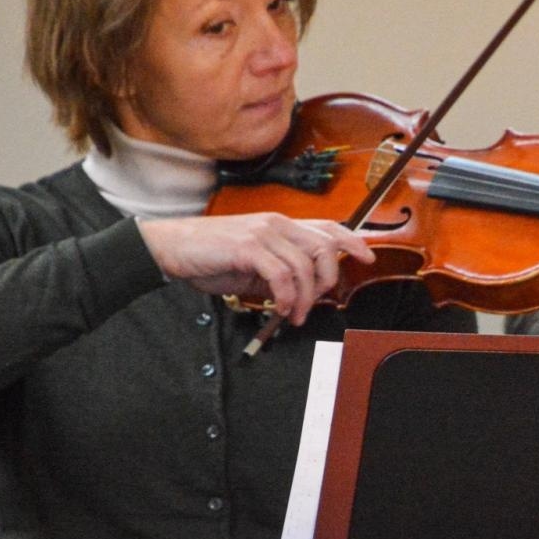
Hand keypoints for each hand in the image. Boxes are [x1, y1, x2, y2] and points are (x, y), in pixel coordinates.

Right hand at [138, 214, 374, 324]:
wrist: (172, 247)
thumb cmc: (209, 255)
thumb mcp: (251, 264)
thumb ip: (277, 273)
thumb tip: (298, 295)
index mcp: (279, 224)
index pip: (326, 226)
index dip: (351, 240)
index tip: (366, 257)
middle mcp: (276, 223)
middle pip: (323, 247)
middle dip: (327, 281)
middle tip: (316, 305)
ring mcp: (263, 233)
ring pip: (304, 266)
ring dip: (304, 298)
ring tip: (293, 315)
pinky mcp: (248, 247)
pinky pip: (281, 275)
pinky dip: (285, 296)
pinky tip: (279, 308)